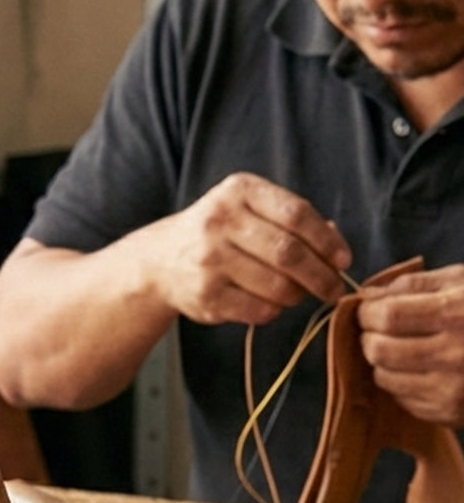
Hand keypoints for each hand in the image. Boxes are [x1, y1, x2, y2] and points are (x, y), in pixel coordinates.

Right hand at [144, 172, 351, 325]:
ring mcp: (210, 261)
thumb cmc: (218, 233)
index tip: (343, 259)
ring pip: (277, 286)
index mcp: (238, 192)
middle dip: (321, 276)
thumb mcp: (248, 209)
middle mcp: (220, 222)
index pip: (297, 215)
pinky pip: (259, 310)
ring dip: (297, 295)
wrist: (160, 261)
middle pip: (289, 254)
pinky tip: (270, 303)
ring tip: (298, 294)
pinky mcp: (206, 296)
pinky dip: (274, 310)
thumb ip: (290, 219)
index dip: (327, 240)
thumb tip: (335, 242)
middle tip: (335, 289)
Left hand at [358, 265, 463, 426]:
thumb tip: (368, 295)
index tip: (366, 310)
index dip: (367, 313)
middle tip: (376, 330)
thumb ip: (415, 285)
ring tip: (398, 349)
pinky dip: (402, 384)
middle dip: (369, 338)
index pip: (388, 317)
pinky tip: (420, 369)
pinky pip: (405, 400)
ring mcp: (452, 390)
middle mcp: (454, 356)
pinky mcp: (452, 413)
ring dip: (382, 363)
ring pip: (386, 379)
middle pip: (380, 351)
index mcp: (457, 315)